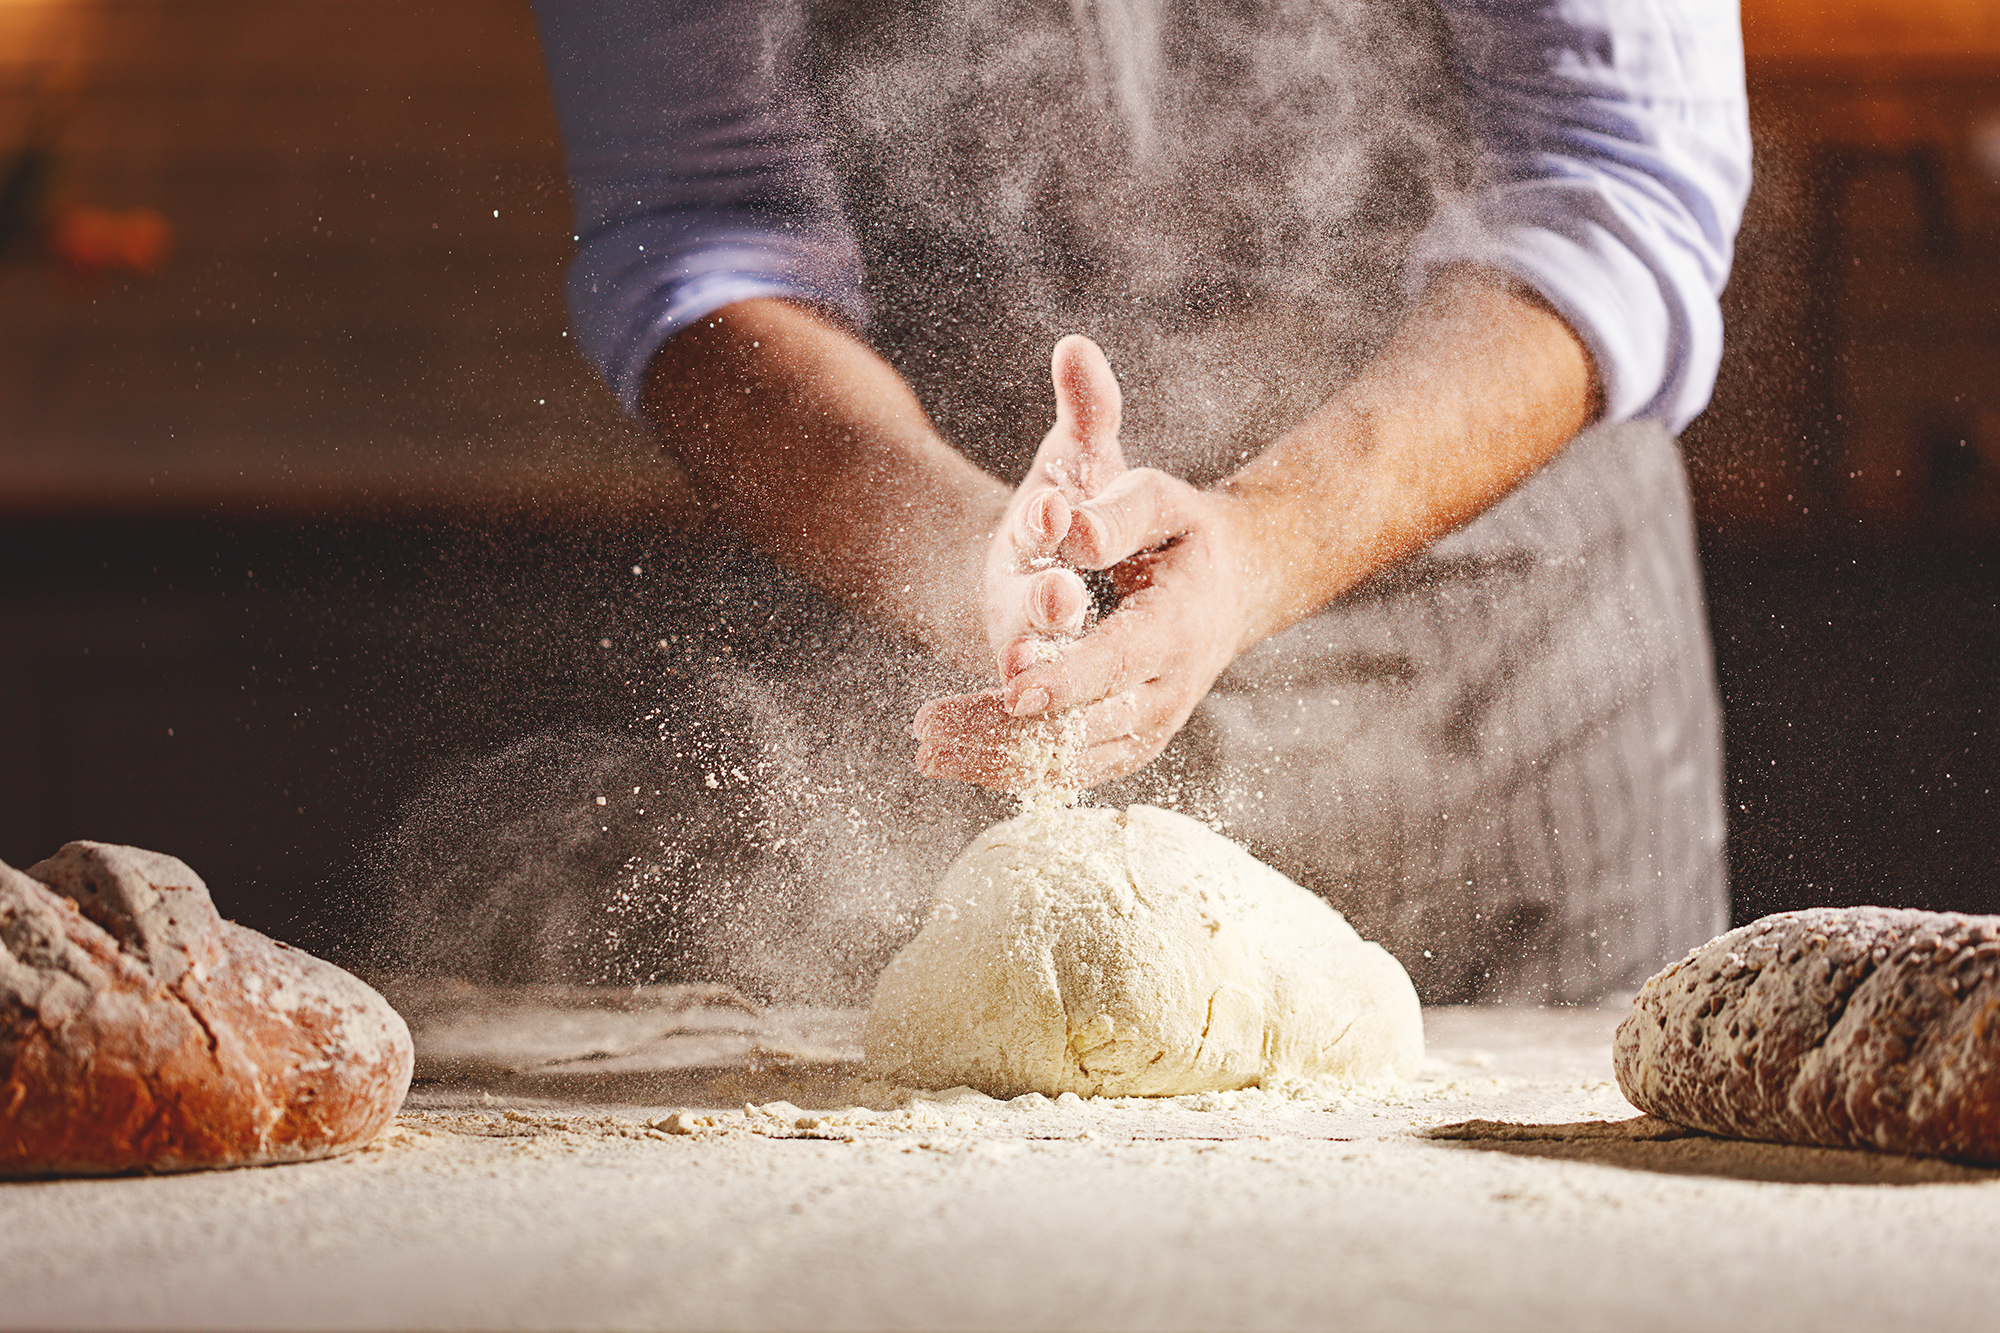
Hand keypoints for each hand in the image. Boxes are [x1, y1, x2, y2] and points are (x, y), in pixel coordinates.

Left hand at [914, 337, 1259, 790]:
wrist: (1234, 586)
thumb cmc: (1183, 534)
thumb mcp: (1163, 499)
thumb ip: (1118, 511)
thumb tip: (1071, 531)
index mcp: (1177, 624)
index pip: (1119, 660)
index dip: (1068, 680)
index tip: (1014, 691)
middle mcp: (1166, 690)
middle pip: (1082, 727)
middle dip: (1002, 732)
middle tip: (927, 730)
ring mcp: (1149, 728)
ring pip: (1068, 761)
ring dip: (992, 760)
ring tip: (926, 752)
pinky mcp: (1128, 747)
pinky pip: (1069, 772)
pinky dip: (1010, 770)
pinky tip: (952, 760)